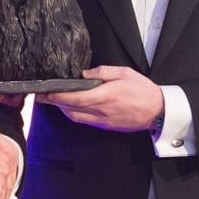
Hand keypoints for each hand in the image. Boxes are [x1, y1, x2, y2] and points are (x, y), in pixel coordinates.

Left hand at [42, 66, 164, 132]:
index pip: (75, 98)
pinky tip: (71, 107)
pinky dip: (74, 113)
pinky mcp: (105, 125)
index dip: (57, 96)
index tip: (44, 93)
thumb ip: (102, 72)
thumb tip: (85, 74)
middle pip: (70, 109)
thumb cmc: (143, 91)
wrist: (157, 111)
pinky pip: (84, 120)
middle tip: (41, 96)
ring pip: (75, 117)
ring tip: (54, 100)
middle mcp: (101, 110)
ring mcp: (102, 120)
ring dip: (62, 109)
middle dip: (54, 103)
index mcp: (104, 96)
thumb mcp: (124, 73)